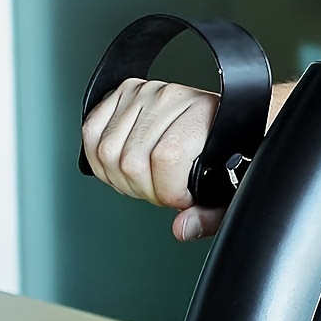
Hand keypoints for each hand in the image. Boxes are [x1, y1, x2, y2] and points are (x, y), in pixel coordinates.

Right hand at [80, 78, 224, 240]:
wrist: (221, 118)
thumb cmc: (225, 148)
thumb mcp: (229, 186)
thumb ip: (210, 214)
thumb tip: (183, 227)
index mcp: (204, 114)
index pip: (166, 157)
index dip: (168, 190)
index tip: (180, 198)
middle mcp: (172, 98)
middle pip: (132, 161)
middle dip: (144, 191)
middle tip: (161, 192)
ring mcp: (145, 92)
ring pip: (107, 150)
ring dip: (121, 179)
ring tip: (145, 181)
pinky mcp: (124, 92)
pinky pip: (91, 131)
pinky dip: (100, 160)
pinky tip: (123, 167)